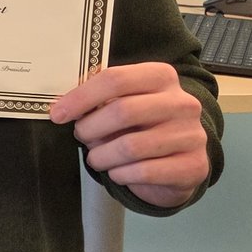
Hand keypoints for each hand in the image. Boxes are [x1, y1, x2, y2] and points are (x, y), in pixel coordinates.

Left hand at [49, 61, 208, 208]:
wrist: (181, 162)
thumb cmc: (143, 127)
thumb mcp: (125, 104)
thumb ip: (100, 99)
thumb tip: (63, 107)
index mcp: (161, 77)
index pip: (115, 79)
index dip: (81, 97)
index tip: (58, 114)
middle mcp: (182, 102)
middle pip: (122, 111)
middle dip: (90, 128)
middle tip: (80, 137)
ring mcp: (192, 135)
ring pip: (130, 146)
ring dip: (102, 156)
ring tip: (96, 158)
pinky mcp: (194, 166)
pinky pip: (143, 171)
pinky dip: (120, 175)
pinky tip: (117, 172)